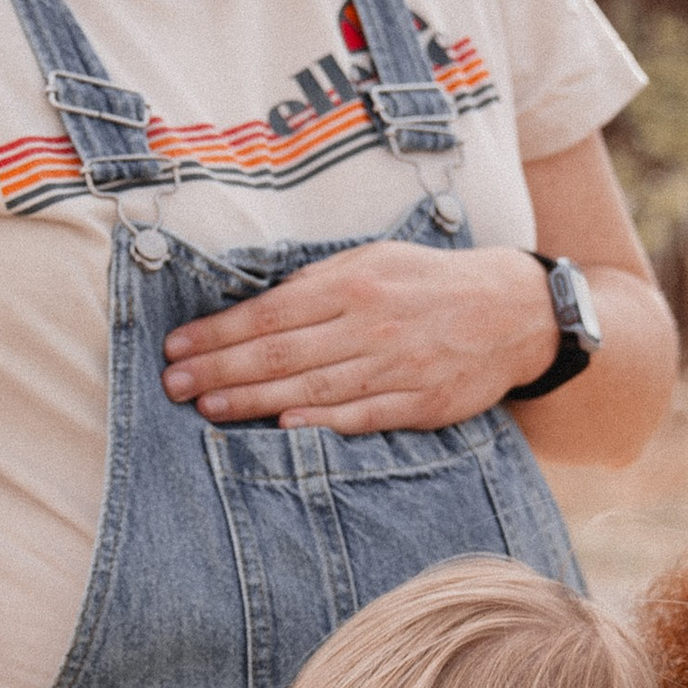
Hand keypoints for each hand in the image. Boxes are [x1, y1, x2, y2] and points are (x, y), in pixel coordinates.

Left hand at [160, 242, 556, 436]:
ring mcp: (396, 367)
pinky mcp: (421, 403)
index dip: (218, 332)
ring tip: (209, 408)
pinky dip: (322, 424)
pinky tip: (283, 428)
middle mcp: (370, 325)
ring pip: (312, 389)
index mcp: (354, 285)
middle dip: (220, 369)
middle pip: (280, 353)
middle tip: (174, 384)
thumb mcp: (375, 259)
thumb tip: (263, 300)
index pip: (269, 312)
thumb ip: (319, 281)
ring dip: (254, 401)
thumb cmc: (429, 283)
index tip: (178, 346)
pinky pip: (362, 416)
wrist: (513, 311)